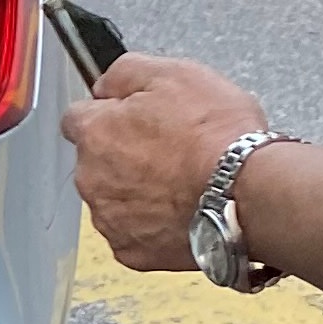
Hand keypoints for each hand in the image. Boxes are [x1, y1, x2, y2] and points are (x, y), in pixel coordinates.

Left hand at [59, 55, 270, 274]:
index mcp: (95, 133)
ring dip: (136, 190)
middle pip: (96, 162)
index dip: (108, 115)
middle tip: (169, 150)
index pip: (78, 118)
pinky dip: (152, 224)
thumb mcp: (173, 74)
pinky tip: (180, 209)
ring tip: (181, 181)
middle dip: (123, 155)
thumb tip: (105, 83)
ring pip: (113, 199)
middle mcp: (91, 178)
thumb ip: (125, 73)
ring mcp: (108, 219)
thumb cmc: (215, 134)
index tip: (132, 118)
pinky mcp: (131, 250)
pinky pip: (132, 233)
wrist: (244, 191)